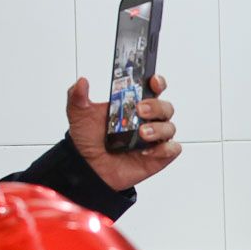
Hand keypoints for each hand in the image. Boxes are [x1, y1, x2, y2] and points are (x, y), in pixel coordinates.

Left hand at [69, 74, 180, 191]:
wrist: (88, 168)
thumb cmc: (89, 140)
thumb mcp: (79, 115)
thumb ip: (78, 97)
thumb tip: (81, 82)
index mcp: (134, 104)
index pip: (154, 88)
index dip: (158, 82)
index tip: (153, 81)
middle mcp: (148, 119)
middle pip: (166, 107)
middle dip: (156, 106)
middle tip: (140, 110)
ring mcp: (154, 138)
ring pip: (170, 127)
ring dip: (159, 129)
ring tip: (142, 133)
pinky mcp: (159, 156)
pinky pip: (172, 149)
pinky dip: (164, 149)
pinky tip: (147, 151)